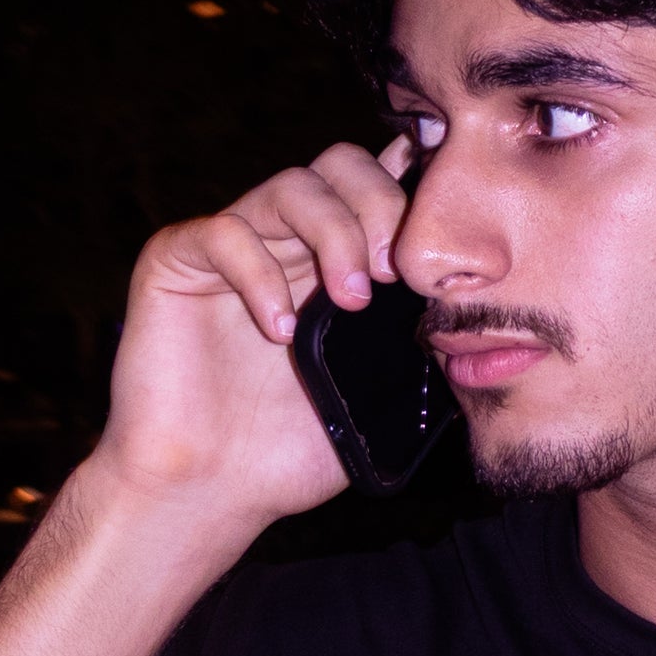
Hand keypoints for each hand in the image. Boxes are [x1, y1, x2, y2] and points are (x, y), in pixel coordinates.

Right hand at [97, 141, 415, 526]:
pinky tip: (280, 329)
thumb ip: (416, 338)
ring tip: (351, 302)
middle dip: (380, 207)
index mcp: (336, 258)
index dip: (414, 192)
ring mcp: (233, 245)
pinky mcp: (177, 261)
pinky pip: (223, 232)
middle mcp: (287, 239)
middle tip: (394, 275)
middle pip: (342, 165)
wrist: (211, 491)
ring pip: (292, 186)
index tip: (439, 248)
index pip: (382, 183)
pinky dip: (260, 275)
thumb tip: (478, 303)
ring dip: (334, 235)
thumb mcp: (380, 393)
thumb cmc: (290, 449)